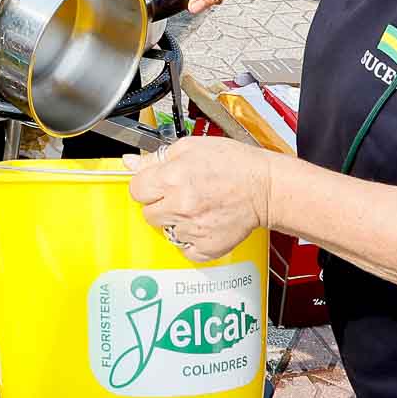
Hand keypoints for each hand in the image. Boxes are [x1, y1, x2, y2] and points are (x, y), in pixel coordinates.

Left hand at [124, 138, 273, 261]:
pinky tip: (203, 224)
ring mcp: (192, 230)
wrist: (265, 188)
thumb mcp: (191, 147)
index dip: (146, 185)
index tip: (157, 184)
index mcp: (172, 178)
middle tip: (180, 195)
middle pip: (148, 213)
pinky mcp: (206, 247)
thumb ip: (157, 158)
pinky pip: (184, 250)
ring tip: (197, 208)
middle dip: (159, 204)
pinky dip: (191, 240)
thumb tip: (130, 162)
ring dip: (176, 222)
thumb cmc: (234, 164)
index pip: (136, 190)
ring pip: (166, 231)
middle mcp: (179, 206)